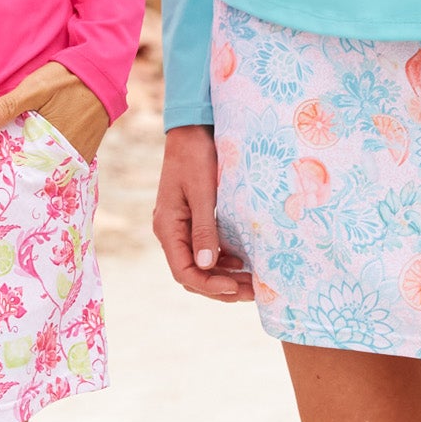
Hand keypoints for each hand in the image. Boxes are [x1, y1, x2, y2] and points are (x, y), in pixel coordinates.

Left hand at [0, 60, 108, 164]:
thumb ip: (10, 104)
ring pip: (53, 168)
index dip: (9, 168)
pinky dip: (54, 161)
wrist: (102, 71)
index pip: (24, 167)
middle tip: (5, 168)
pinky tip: (42, 153)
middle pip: (39, 171)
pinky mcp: (88, 151)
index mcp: (52, 142)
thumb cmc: (67, 79)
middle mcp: (68, 155)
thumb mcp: (35, 87)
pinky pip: (67, 164)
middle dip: (24, 169)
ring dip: (40, 166)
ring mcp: (80, 155)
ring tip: (23, 162)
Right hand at [152, 125, 253, 303]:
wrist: (192, 130)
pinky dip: (223, 260)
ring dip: (224, 276)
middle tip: (253, 292)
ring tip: (252, 282)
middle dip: (221, 287)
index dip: (210, 285)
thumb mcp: (203, 192)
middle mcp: (171, 232)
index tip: (236, 286)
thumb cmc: (196, 156)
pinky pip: (205, 249)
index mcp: (167, 227)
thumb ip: (203, 228)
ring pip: (200, 265)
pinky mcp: (192, 220)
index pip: (184, 272)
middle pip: (192, 274)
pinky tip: (242, 262)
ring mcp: (181, 227)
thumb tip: (206, 265)